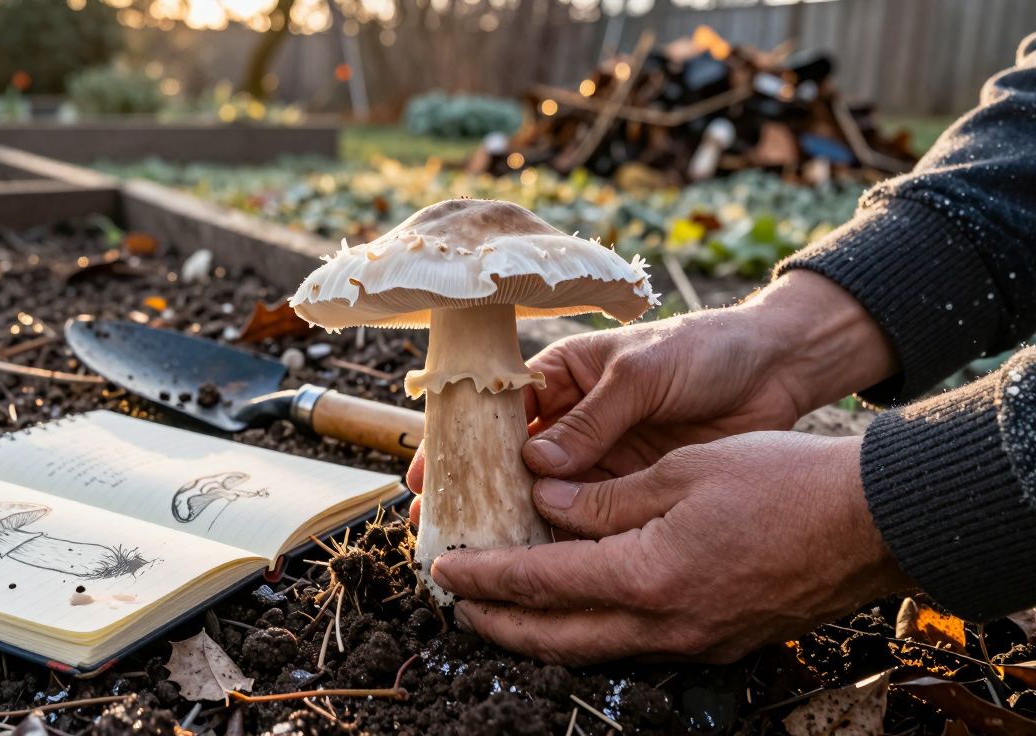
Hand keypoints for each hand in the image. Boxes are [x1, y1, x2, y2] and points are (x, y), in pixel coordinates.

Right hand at [407, 271, 896, 520]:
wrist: (777, 369)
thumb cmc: (705, 349)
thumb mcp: (644, 372)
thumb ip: (594, 418)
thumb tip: (538, 465)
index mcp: (562, 376)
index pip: (495, 409)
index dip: (456, 441)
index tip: (424, 475)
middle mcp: (571, 422)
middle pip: (507, 462)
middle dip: (469, 492)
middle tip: (434, 528)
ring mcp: (599, 460)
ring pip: (540, 497)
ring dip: (508, 523)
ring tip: (471, 556)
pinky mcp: (630, 490)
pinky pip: (584, 520)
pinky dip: (558, 541)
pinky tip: (533, 566)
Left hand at [429, 432, 913, 664]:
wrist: (873, 522)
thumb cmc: (784, 483)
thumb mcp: (683, 471)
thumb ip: (607, 496)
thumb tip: (548, 504)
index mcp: (649, 576)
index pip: (543, 583)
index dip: (488, 576)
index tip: (446, 568)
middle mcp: (666, 623)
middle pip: (558, 635)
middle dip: (499, 622)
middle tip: (457, 603)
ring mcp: (695, 640)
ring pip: (595, 646)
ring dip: (541, 630)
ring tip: (502, 608)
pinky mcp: (717, 639)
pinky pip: (635, 641)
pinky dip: (592, 627)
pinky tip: (578, 604)